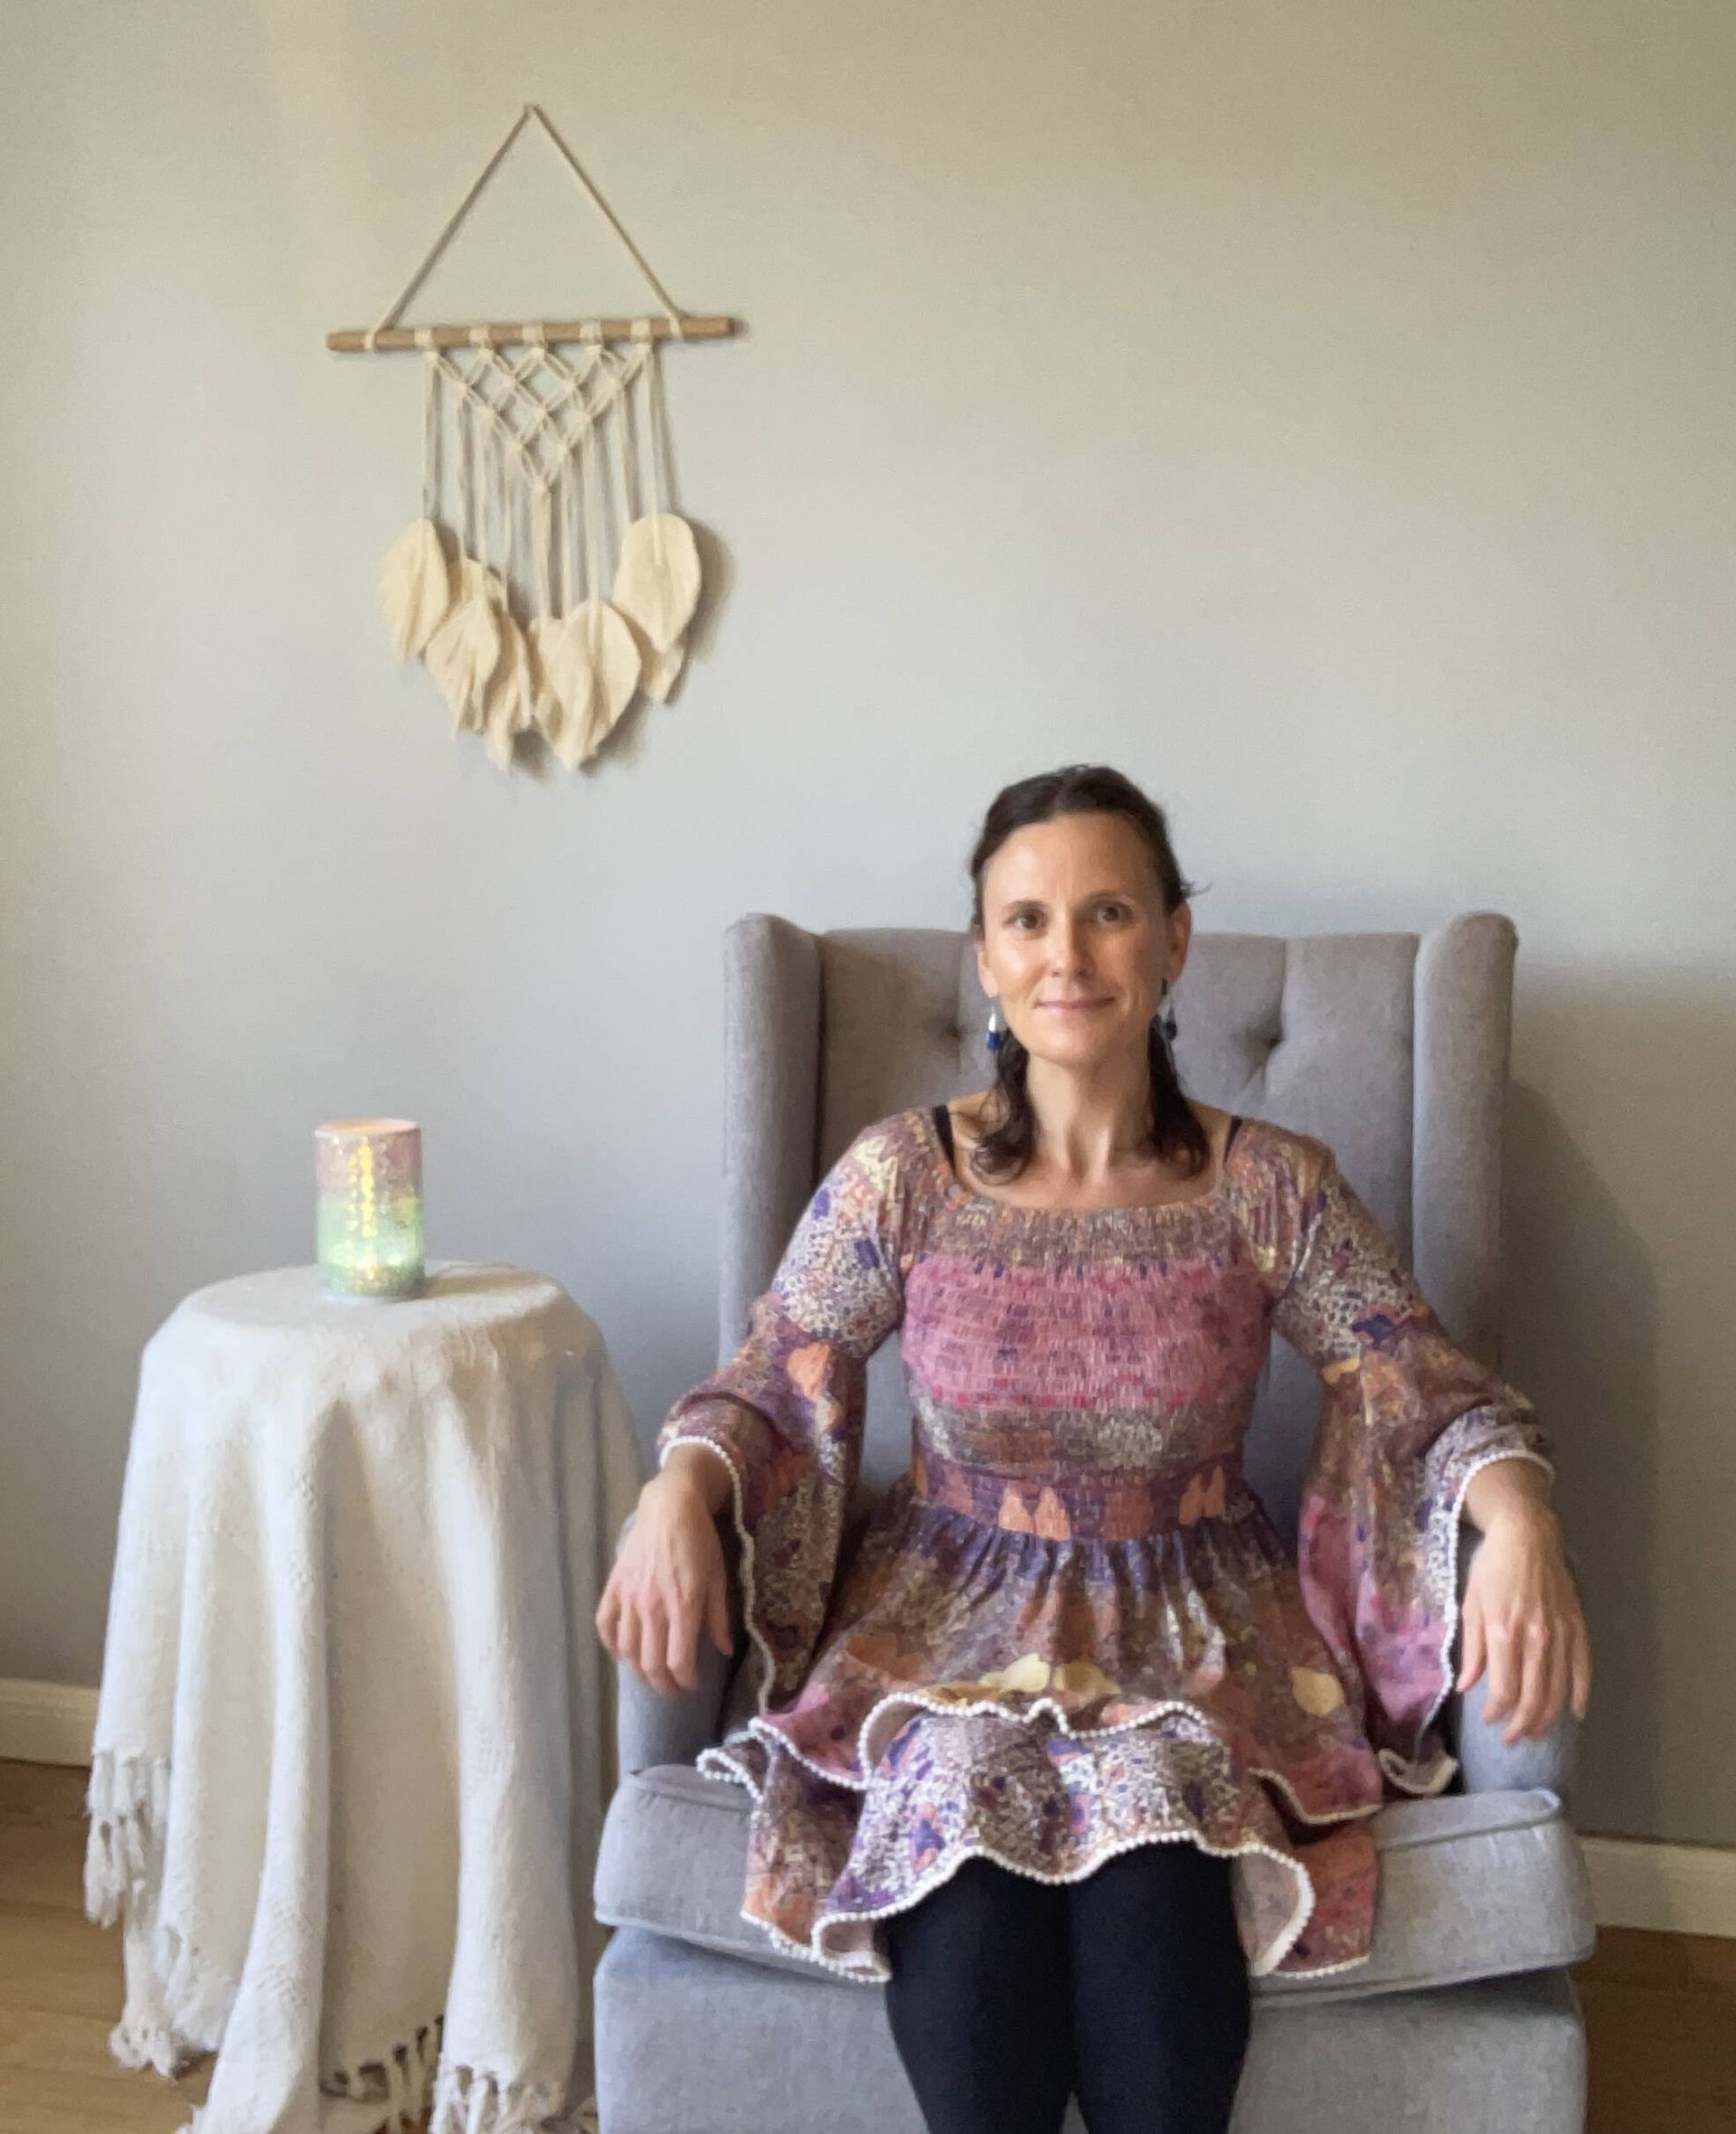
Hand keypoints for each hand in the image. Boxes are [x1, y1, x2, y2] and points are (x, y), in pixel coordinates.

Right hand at [595, 1463, 733, 1696]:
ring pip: (628, 1651)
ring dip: (639, 1671)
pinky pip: (606, 1625)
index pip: (679, 1661)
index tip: (692, 1685)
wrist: (671, 1506)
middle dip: (663, 1684)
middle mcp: (653, 1607)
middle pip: (651, 1663)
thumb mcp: (718, 1578)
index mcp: (684, 1606)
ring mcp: (630, 1597)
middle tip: (673, 1689)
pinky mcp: (614, 1587)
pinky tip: (622, 1654)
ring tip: (651, 1676)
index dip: (685, 1681)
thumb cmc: (701, 1541)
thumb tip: (723, 1651)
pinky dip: (612, 1645)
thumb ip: (719, 1618)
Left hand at [1455, 1506, 1591, 1744]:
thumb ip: (1472, 1650)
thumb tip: (1467, 1687)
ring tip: (1534, 1733)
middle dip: (1522, 1726)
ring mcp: (1561, 1634)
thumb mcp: (1471, 1605)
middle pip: (1534, 1698)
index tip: (1488, 1721)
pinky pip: (1583, 1669)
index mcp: (1504, 1633)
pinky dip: (1580, 1694)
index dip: (1496, 1713)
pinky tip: (1574, 1713)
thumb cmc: (1491, 1569)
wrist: (1527, 1536)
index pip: (1505, 1690)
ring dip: (1547, 1718)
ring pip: (1558, 1690)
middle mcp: (1535, 1639)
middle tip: (1512, 1740)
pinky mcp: (1578, 1627)